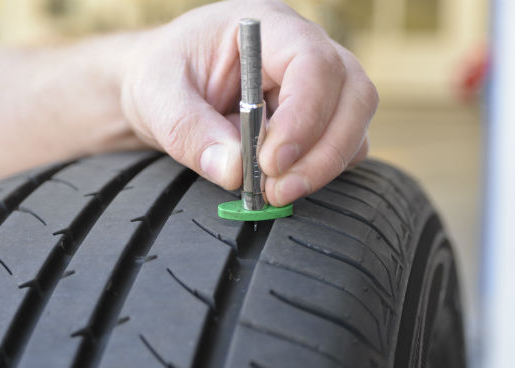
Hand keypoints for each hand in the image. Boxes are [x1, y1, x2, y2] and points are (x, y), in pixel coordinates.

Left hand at [121, 0, 377, 205]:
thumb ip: (190, 132)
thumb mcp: (159, 98)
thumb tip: (233, 172)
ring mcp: (317, 85)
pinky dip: (321, 171)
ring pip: (355, 123)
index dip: (303, 114)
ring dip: (324, 166)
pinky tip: (281, 182)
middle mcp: (303, 50)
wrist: (165, 89)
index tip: (271, 161)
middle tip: (277, 190)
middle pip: (353, 94)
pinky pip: (343, 145)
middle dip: (323, 151)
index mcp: (265, 27)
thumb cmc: (163, 77)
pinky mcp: (317, 118)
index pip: (312, 62)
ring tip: (273, 192)